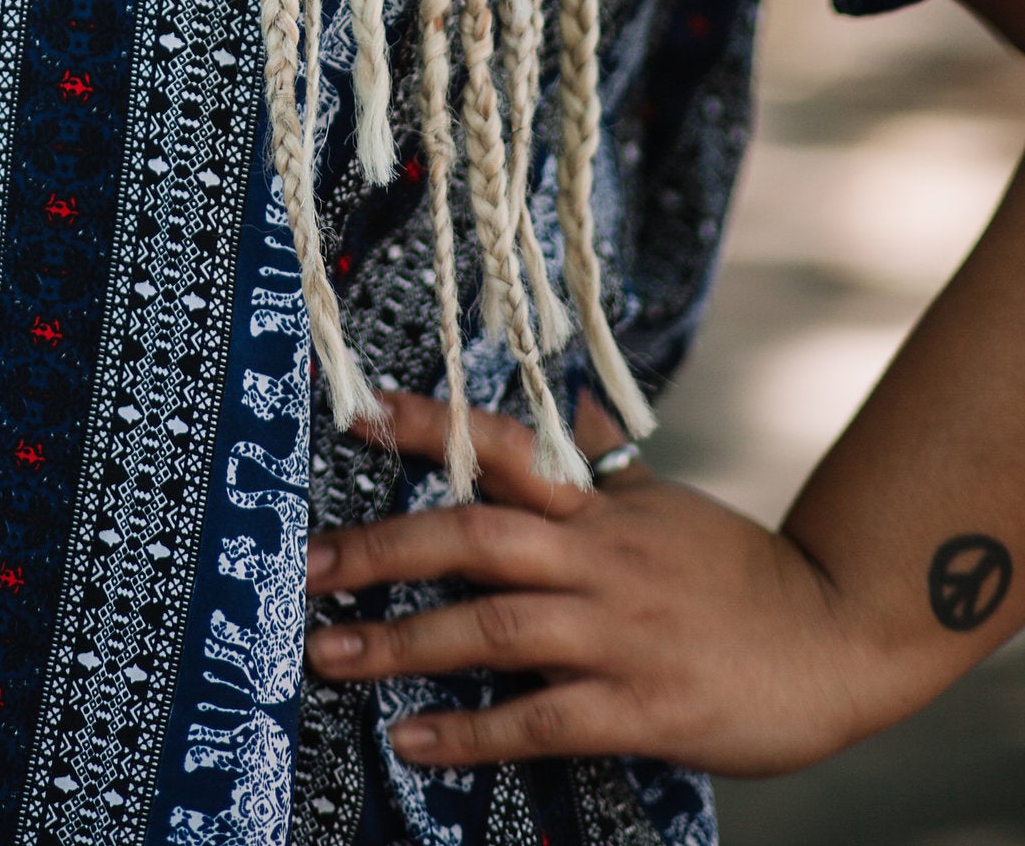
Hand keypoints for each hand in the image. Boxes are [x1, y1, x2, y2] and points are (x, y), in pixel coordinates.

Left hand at [303, 391, 878, 776]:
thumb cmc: (743, 571)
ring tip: (330, 655)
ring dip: (402, 643)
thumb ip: (606, 466)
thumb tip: (569, 409)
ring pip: (492, 629)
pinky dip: (470, 730)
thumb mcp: (668, 503)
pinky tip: (413, 740)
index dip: (427, 425)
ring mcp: (620, 634)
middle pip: (474, 538)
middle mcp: (601, 559)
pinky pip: (539, 719)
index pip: (501, 448)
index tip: (353, 410)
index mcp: (602, 506)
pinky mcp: (642, 708)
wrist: (840, 635)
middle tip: (310, 564)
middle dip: (383, 549)